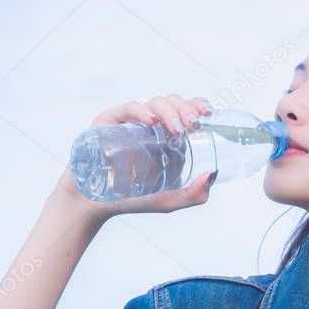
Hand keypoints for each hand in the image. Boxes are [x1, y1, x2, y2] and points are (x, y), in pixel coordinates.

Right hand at [53, 95, 216, 217]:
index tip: (208, 113)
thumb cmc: (132, 200)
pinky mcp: (110, 122)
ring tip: (175, 128)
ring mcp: (131, 122)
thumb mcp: (168, 201)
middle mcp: (151, 126)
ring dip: (169, 110)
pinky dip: (141, 111)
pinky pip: (128, 109)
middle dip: (186, 108)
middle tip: (193, 124)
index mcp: (167, 137)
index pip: (186, 111)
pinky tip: (151, 122)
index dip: (197, 106)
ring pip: (155, 103)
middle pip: (173, 103)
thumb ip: (193, 195)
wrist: (95, 205)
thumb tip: (213, 175)